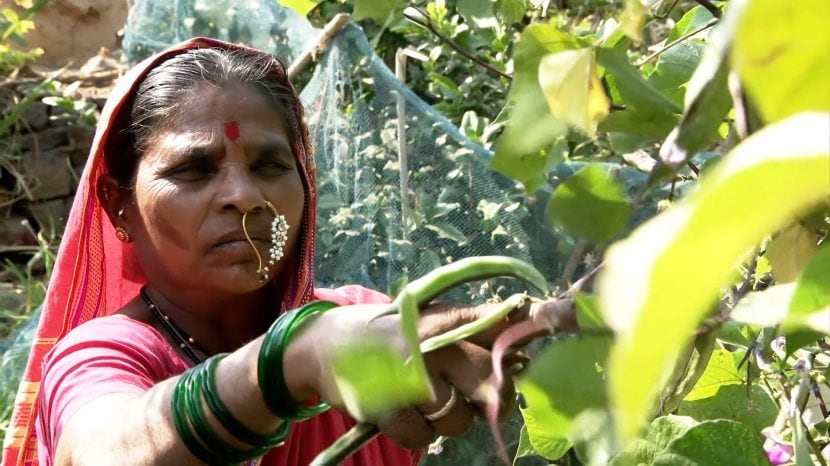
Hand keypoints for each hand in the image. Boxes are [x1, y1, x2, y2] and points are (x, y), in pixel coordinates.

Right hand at [287, 300, 558, 449]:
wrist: (323, 345)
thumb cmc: (389, 334)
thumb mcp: (429, 317)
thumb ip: (473, 324)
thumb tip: (528, 321)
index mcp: (444, 318)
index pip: (498, 323)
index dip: (530, 328)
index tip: (555, 323)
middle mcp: (430, 343)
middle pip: (490, 382)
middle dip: (491, 398)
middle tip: (476, 397)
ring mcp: (406, 377)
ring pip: (457, 420)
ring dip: (447, 420)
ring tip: (426, 401)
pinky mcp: (384, 407)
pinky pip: (422, 439)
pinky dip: (417, 434)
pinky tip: (404, 413)